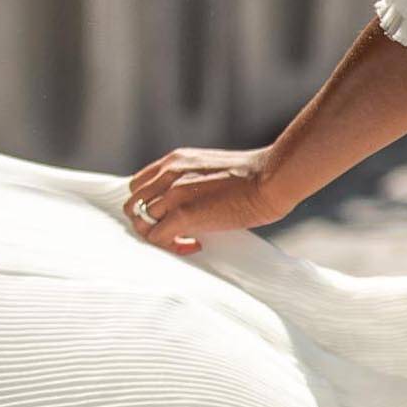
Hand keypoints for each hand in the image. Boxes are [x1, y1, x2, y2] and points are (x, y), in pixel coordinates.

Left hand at [123, 146, 290, 254]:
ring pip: (141, 223)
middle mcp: (168, 173)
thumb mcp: (214, 169)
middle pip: (134, 204)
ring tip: (186, 239)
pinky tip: (195, 244)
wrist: (273, 177)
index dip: (150, 204)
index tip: (171, 215)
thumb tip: (196, 203)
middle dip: (150, 222)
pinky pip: (157, 238)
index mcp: (176, 160)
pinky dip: (172, 246)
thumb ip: (195, 180)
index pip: (140, 184)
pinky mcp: (182, 214)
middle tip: (176, 232)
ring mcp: (173, 194)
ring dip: (159, 235)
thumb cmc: (258, 176)